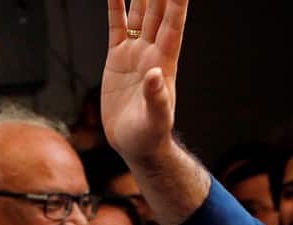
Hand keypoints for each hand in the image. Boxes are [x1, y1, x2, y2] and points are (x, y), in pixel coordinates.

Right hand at [103, 0, 187, 162]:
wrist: (134, 143)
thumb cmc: (149, 136)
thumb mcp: (156, 121)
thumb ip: (156, 99)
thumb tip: (155, 76)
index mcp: (165, 65)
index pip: (173, 27)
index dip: (177, 5)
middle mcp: (152, 54)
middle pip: (159, 14)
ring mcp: (136, 54)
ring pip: (141, 16)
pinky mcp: (118, 59)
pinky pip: (117, 27)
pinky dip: (115, 8)